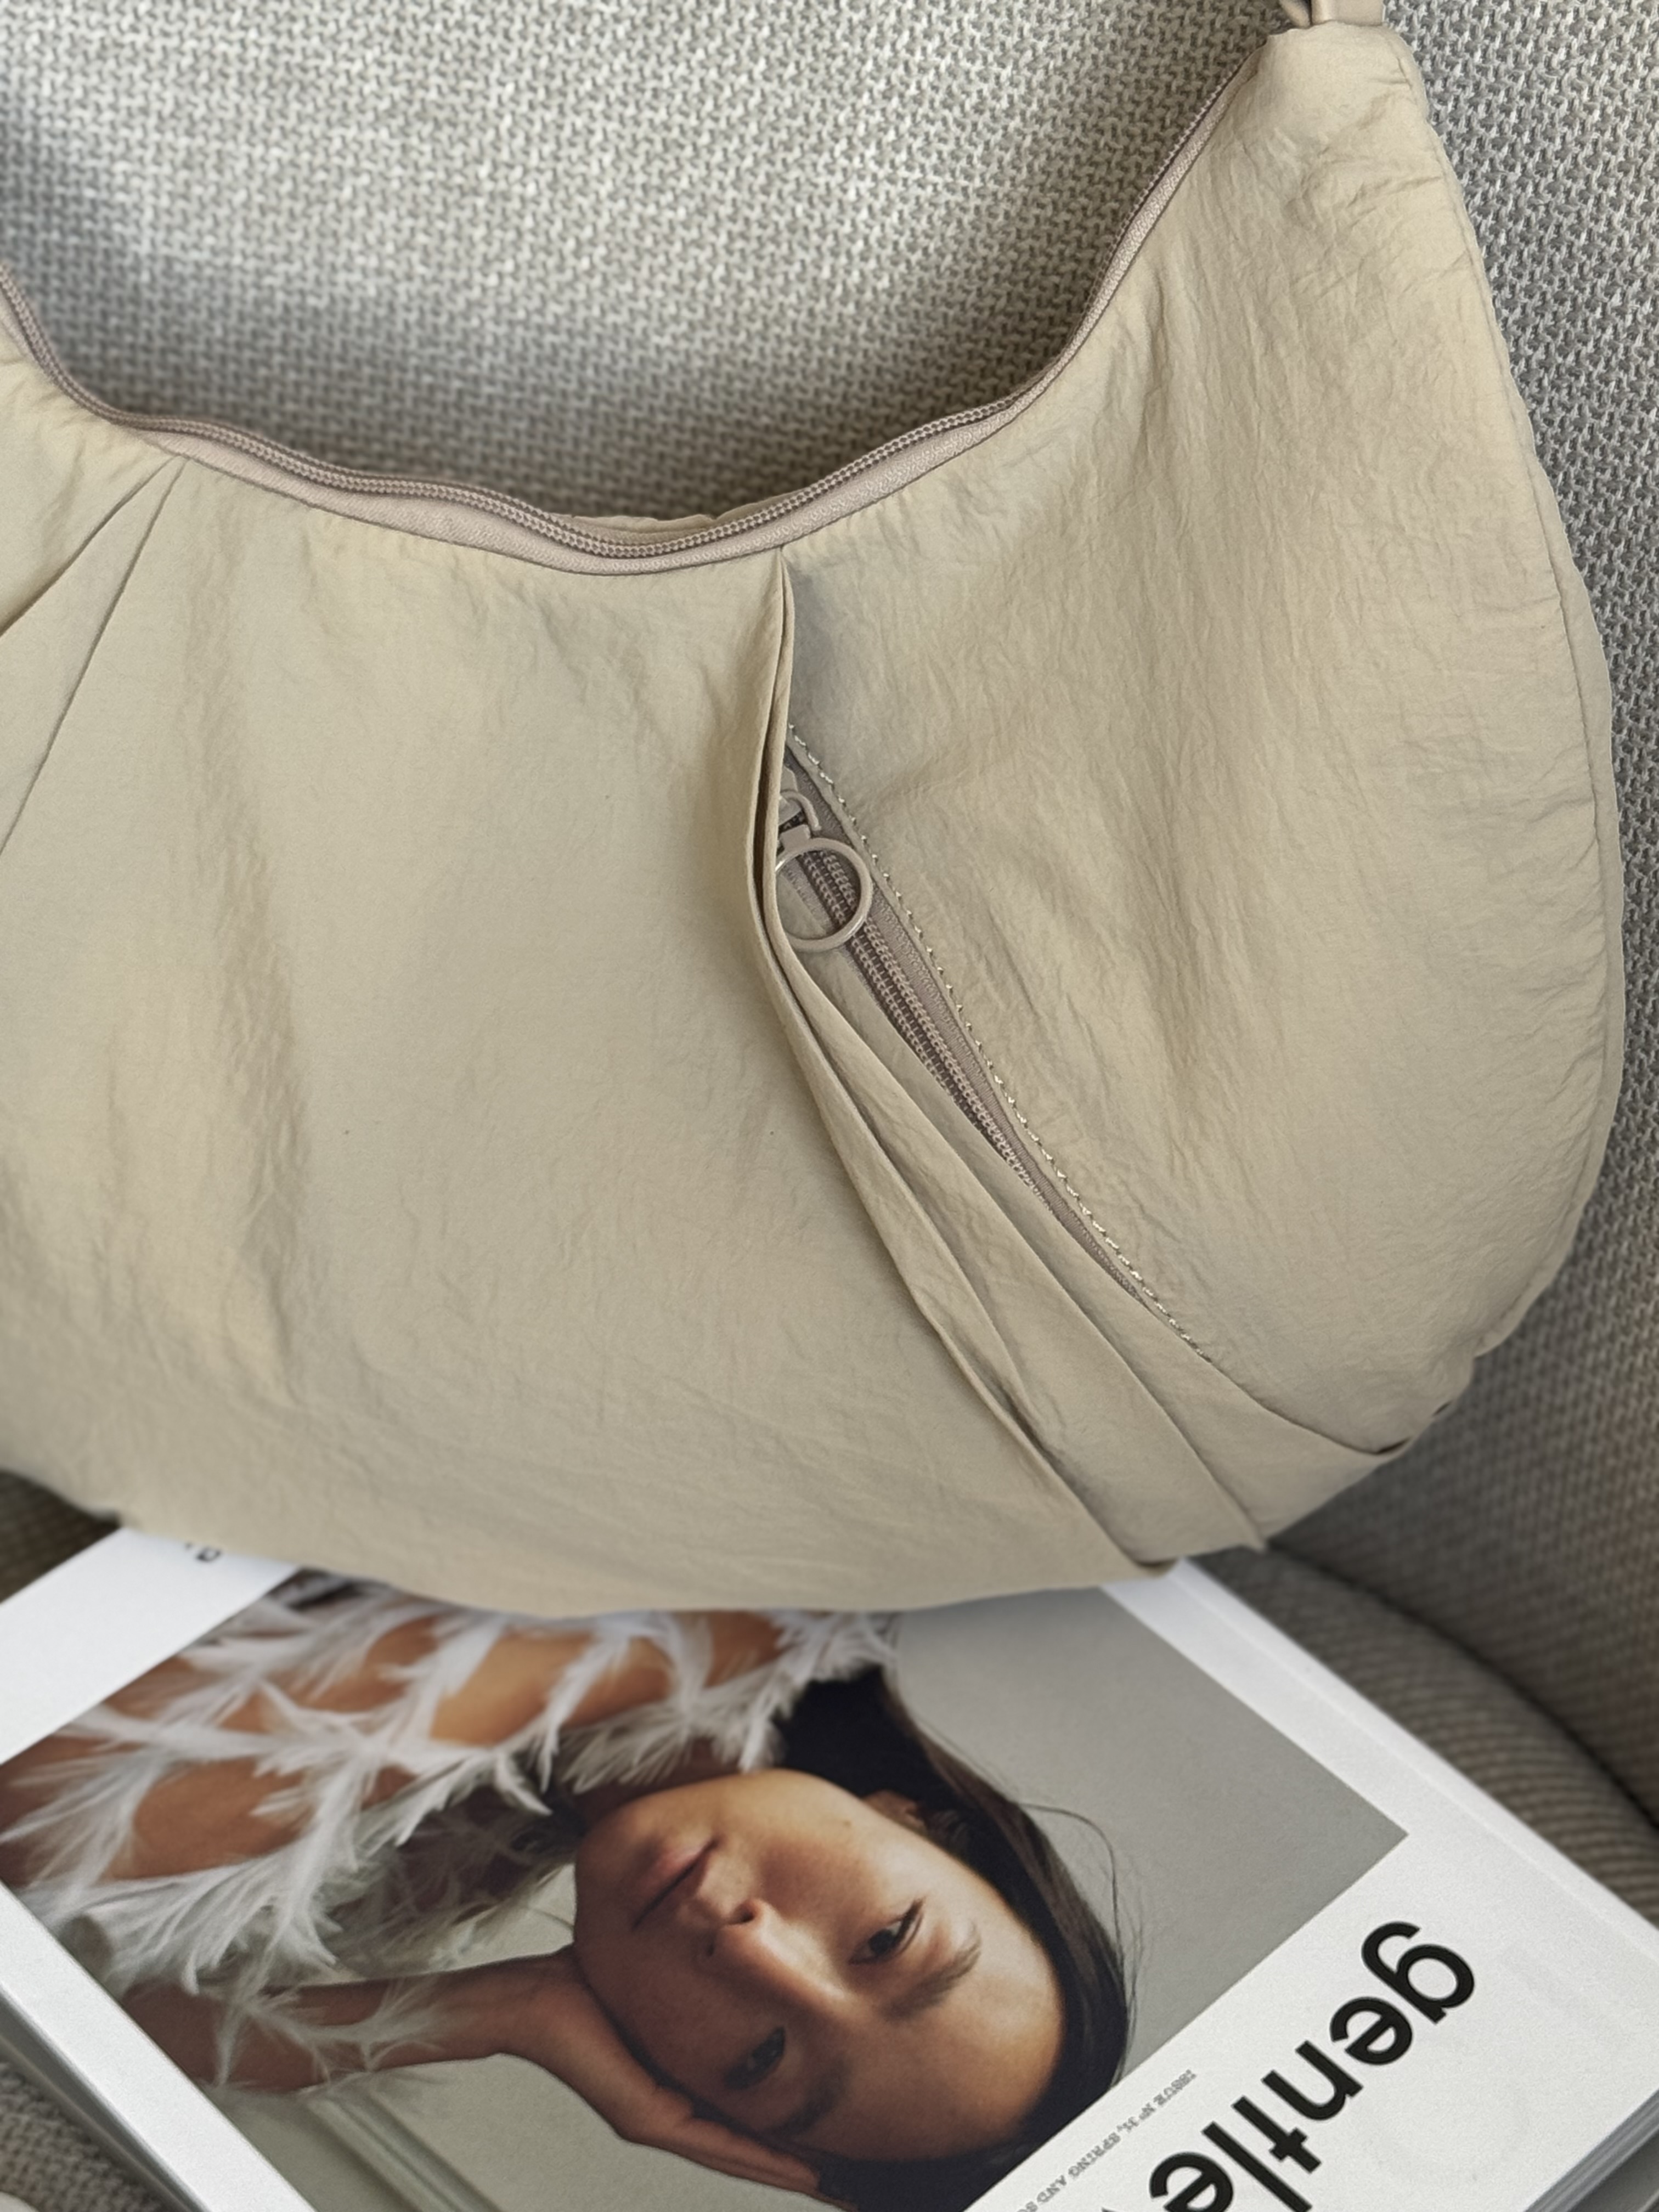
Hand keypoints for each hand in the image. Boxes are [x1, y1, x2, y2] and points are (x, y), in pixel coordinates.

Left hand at [500, 1950, 821, 2195]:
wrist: (529, 1996)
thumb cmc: (580, 1980)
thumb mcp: (658, 1973)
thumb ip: (693, 1970)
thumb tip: (733, 1933)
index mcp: (672, 2080)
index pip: (740, 2108)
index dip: (786, 2122)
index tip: (832, 2128)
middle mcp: (668, 2109)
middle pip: (746, 2143)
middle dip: (798, 2156)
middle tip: (850, 2177)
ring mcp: (657, 2117)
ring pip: (737, 2151)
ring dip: (786, 2166)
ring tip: (835, 2181)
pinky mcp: (646, 2116)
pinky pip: (713, 2142)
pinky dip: (756, 2154)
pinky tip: (795, 2167)